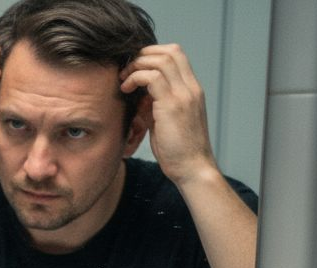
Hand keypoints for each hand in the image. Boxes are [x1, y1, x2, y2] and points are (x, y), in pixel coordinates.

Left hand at [120, 44, 216, 184]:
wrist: (192, 168)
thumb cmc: (177, 149)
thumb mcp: (164, 120)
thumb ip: (155, 104)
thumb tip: (138, 95)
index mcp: (192, 89)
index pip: (176, 55)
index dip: (153, 54)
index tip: (135, 68)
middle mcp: (191, 87)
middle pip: (170, 51)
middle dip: (143, 54)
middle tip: (126, 70)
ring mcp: (184, 94)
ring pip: (161, 60)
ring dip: (137, 65)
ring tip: (123, 80)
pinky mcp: (172, 104)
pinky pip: (152, 77)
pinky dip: (135, 78)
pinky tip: (125, 89)